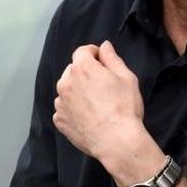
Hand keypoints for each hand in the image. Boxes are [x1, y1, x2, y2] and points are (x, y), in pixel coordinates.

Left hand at [53, 40, 144, 162]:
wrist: (116, 140)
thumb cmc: (124, 107)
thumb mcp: (126, 77)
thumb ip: (112, 58)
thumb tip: (104, 46)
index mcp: (82, 68)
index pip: (82, 51)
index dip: (94, 54)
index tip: (103, 62)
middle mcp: (65, 83)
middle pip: (73, 70)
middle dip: (86, 73)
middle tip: (104, 86)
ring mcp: (60, 102)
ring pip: (68, 90)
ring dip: (79, 91)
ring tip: (97, 104)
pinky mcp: (59, 119)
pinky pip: (65, 108)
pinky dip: (74, 109)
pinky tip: (89, 116)